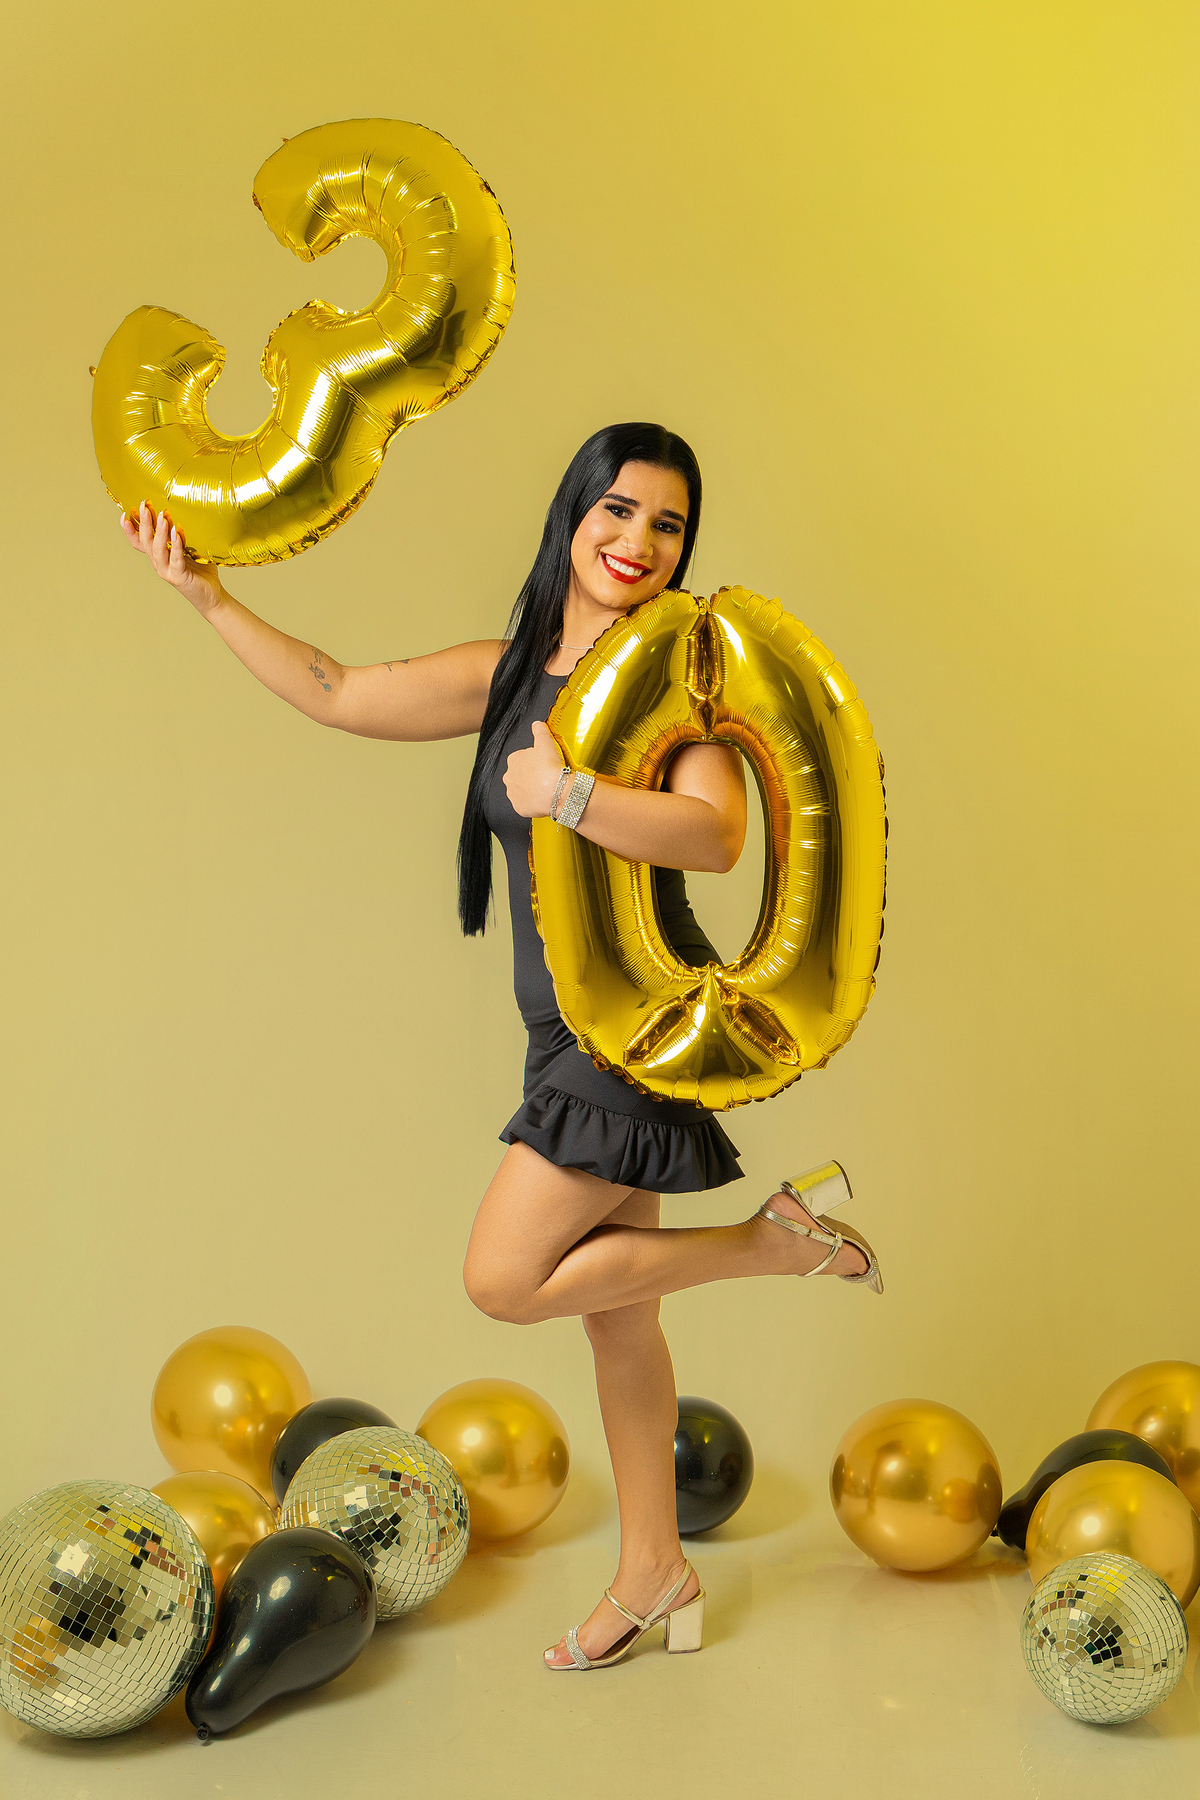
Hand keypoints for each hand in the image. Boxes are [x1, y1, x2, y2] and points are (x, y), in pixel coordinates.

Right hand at [119, 499, 224, 617]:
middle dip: (144, 522)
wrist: (211, 595)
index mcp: (158, 555)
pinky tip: (176, 533)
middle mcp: (158, 563)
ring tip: (162, 516)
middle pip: (146, 541)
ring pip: (158, 549)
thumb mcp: (188, 549)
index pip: (139, 541)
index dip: (130, 530)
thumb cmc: (200, 571)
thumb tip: (184, 511)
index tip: (125, 514)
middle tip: (144, 505)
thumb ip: (181, 534)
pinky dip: (176, 545)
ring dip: (159, 531)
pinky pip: (175, 559)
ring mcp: (167, 571)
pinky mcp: (179, 577)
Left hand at [503, 720, 564, 817]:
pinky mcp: (519, 808)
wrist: (557, 792)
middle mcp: (508, 777)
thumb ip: (540, 731)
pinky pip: (525, 805)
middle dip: (531, 776)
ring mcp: (513, 793)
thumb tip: (536, 723)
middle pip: (520, 775)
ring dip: (531, 790)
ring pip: (522, 790)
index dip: (535, 762)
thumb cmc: (551, 767)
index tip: (544, 765)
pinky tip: (543, 800)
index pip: (522, 759)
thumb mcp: (546, 743)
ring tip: (546, 789)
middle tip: (546, 777)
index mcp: (513, 760)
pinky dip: (533, 803)